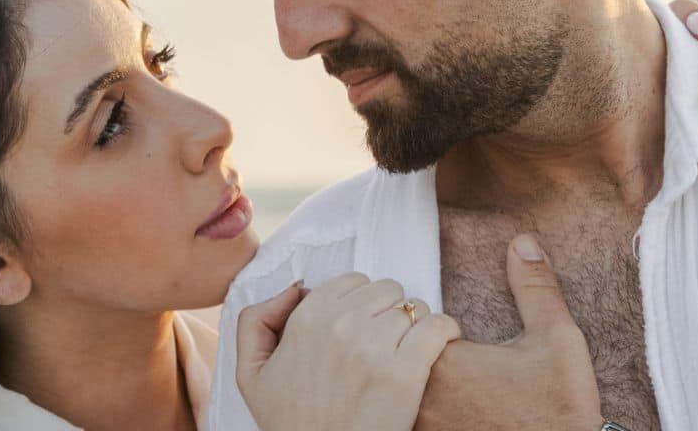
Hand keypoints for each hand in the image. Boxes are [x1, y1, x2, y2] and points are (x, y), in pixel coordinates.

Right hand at [237, 273, 461, 430]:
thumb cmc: (291, 424)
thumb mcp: (251, 374)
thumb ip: (256, 320)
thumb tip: (297, 287)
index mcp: (307, 319)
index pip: (354, 280)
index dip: (361, 302)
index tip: (363, 323)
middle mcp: (340, 326)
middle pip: (387, 290)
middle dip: (389, 310)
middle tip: (386, 338)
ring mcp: (374, 348)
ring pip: (414, 307)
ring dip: (416, 324)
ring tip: (409, 347)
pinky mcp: (405, 373)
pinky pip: (438, 327)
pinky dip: (446, 330)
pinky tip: (441, 343)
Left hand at [416, 234, 601, 430]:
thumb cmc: (560, 410)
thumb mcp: (557, 340)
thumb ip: (535, 288)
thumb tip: (522, 243)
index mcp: (447, 362)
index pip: (412, 325)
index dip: (430, 326)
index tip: (456, 337)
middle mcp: (424, 397)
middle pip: (397, 355)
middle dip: (415, 349)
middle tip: (458, 363)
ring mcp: (421, 427)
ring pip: (398, 388)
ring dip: (412, 380)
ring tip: (456, 389)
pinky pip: (405, 419)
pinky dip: (417, 410)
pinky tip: (454, 411)